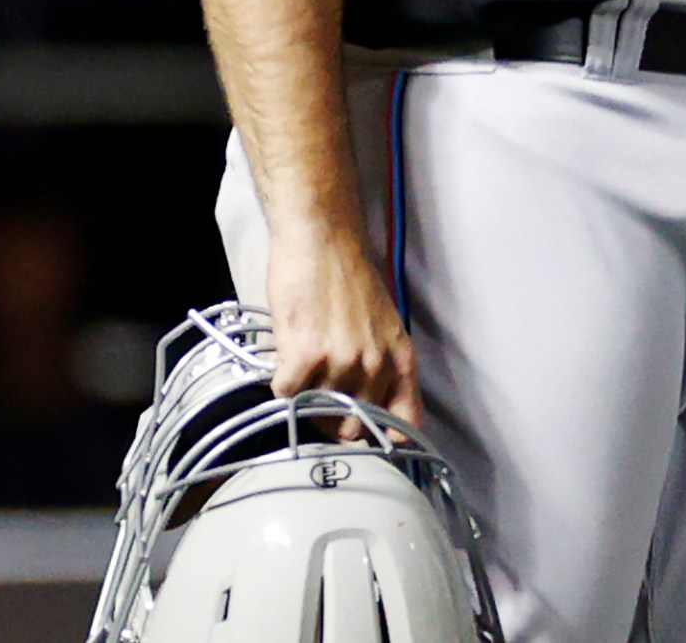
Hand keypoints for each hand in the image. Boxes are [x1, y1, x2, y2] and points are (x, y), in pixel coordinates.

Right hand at [264, 229, 419, 430]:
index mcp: (400, 359)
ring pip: (316, 411)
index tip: (371, 443)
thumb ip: (380, 365)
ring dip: (304, 396)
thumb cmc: (349, 280)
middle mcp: (375, 365)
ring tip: (303, 364)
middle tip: (318, 395)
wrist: (322, 243)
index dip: (386, 440)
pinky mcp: (305, 356)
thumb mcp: (382, 325)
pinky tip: (285, 358)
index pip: (405, 422)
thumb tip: (365, 407)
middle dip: (332, 419)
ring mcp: (341, 362)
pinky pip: (286, 393)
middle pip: (352, 427)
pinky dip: (280, 382)